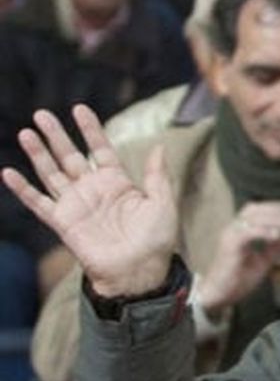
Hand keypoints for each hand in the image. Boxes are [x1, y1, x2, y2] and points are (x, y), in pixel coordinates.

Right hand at [1, 106, 175, 298]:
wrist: (139, 271)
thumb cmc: (156, 240)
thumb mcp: (162, 203)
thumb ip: (156, 175)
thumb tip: (160, 146)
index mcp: (118, 182)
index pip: (101, 149)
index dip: (90, 129)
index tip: (79, 109)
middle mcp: (93, 190)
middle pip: (70, 156)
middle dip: (56, 135)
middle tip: (42, 113)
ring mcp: (76, 205)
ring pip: (51, 173)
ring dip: (38, 154)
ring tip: (27, 132)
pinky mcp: (62, 222)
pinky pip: (38, 203)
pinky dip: (22, 189)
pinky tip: (8, 172)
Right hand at [194, 201, 279, 314]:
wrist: (218, 296)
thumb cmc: (237, 280)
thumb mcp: (264, 260)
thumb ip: (277, 248)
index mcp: (239, 231)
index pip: (256, 210)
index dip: (276, 210)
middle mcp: (232, 230)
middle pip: (255, 209)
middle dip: (277, 212)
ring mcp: (229, 236)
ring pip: (252, 217)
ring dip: (274, 220)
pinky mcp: (229, 246)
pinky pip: (247, 232)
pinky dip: (264, 231)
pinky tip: (276, 236)